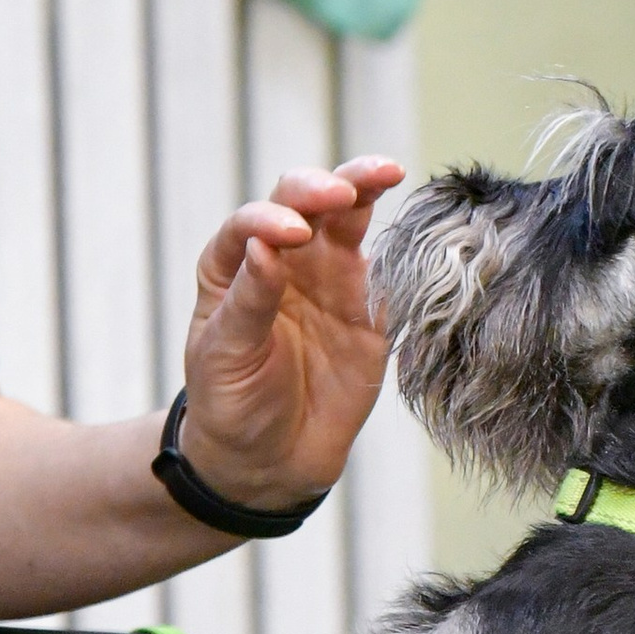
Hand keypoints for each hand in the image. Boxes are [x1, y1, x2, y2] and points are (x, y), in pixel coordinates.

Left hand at [177, 157, 404, 515]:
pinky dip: (397, 248)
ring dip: (364, 191)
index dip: (270, 218)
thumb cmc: (231, 402)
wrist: (270, 461)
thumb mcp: (225, 354)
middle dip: (324, 186)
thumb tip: (265, 245)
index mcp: (235, 266)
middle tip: (342, 193)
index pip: (252, 223)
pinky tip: (409, 230)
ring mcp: (329, 281)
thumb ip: (248, 300)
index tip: (290, 235)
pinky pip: (386, 269)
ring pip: (349, 221)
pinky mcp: (368, 310)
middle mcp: (284, 261)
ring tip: (385, 172)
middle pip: (305, 203)